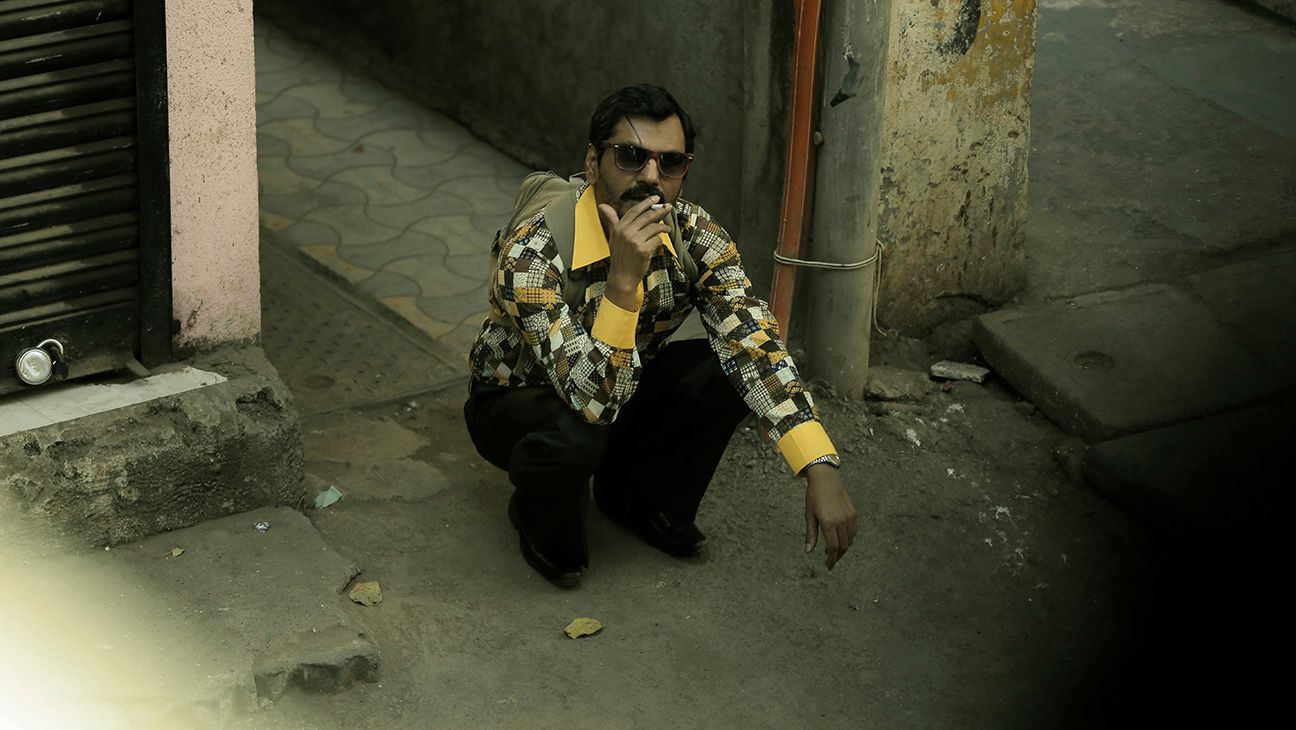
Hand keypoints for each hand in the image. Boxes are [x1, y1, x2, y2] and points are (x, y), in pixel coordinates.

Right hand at [597, 196, 670, 310]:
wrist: (622, 277)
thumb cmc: (619, 257)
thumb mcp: (613, 237)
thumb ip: (611, 220)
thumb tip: (603, 206)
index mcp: (619, 228)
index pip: (634, 211)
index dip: (646, 203)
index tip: (656, 198)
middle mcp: (626, 233)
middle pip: (647, 216)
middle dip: (660, 210)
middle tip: (668, 207)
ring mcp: (635, 241)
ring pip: (654, 228)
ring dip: (663, 227)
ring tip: (666, 228)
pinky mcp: (643, 250)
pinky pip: (657, 240)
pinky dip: (659, 241)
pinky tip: (658, 243)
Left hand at [803, 464, 857, 569]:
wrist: (825, 479)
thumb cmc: (814, 497)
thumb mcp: (809, 516)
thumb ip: (811, 535)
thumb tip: (808, 551)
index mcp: (829, 523)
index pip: (833, 548)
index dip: (831, 559)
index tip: (828, 566)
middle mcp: (841, 522)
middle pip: (843, 546)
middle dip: (837, 556)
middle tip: (830, 560)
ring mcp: (849, 518)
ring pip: (850, 540)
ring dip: (843, 548)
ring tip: (833, 550)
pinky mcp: (853, 514)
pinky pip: (853, 532)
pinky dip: (848, 538)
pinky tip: (840, 538)